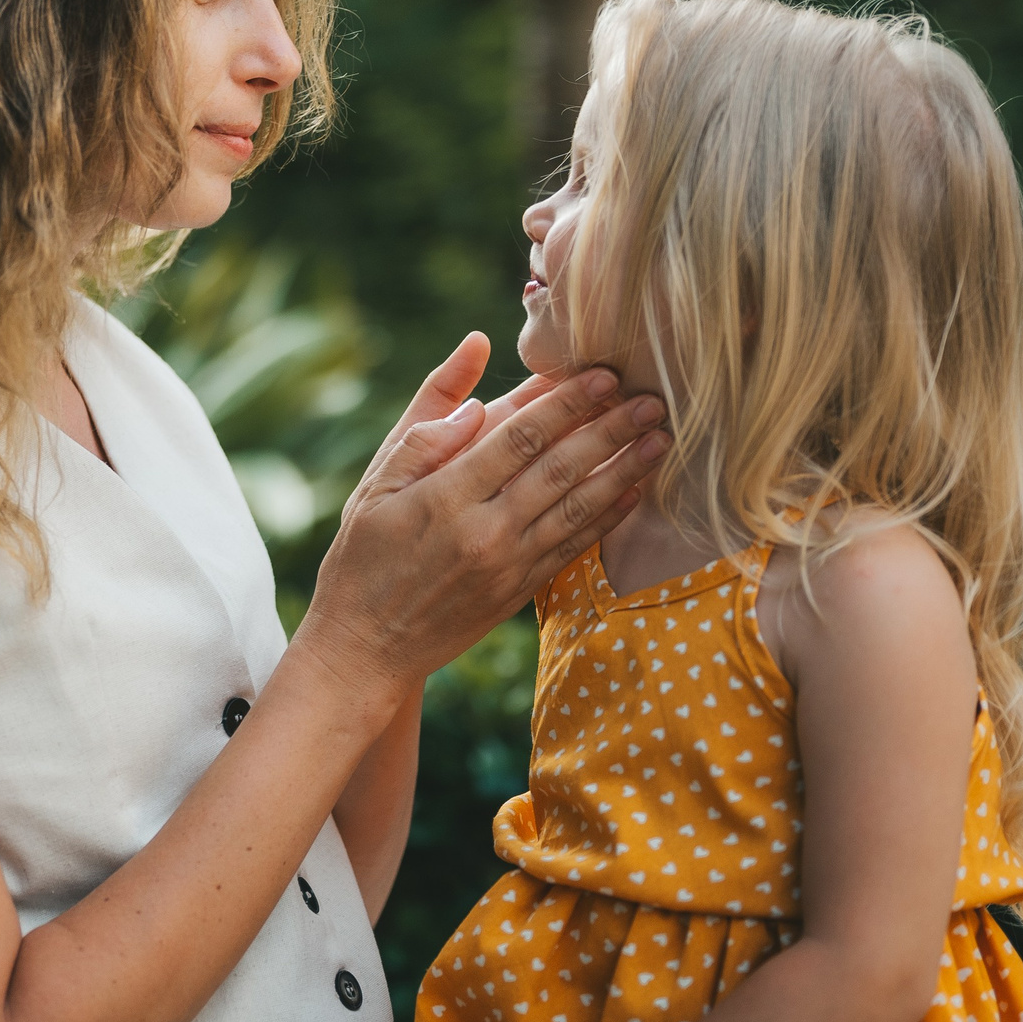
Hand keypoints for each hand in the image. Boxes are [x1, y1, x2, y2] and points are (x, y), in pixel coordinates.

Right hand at [297, 333, 667, 698]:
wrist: (364, 649)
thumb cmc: (363, 557)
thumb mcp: (374, 485)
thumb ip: (424, 428)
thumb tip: (473, 372)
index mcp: (444, 498)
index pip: (518, 439)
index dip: (564, 403)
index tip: (602, 375)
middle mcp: (483, 532)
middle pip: (558, 469)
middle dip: (609, 430)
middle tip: (650, 396)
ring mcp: (506, 566)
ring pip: (576, 509)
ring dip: (623, 471)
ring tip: (660, 439)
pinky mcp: (518, 592)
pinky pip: (572, 549)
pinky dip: (607, 519)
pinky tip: (635, 491)